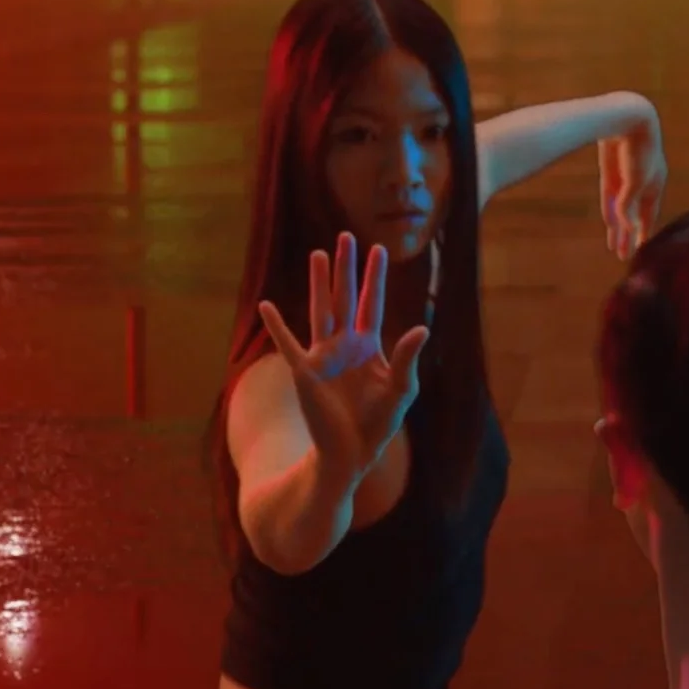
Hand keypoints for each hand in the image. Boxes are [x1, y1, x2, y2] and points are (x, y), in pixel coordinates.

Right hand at [257, 233, 429, 484]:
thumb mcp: (401, 389)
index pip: (371, 304)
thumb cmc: (378, 423)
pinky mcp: (305, 371)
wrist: (351, 451)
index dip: (375, 278)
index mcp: (369, 346)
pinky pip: (288, 343)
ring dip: (319, 283)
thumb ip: (407, 358)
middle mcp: (345, 344)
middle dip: (346, 268)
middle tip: (346, 237)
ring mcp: (323, 355)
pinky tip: (266, 305)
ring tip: (318, 253)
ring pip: (320, 310)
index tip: (379, 250)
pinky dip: (277, 325)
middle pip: (344, 297)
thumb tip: (422, 328)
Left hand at [597, 103, 666, 260]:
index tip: (641, 250)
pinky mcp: (611, 173)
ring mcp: (625, 180)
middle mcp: (642, 185)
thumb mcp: (636, 181)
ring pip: (621, 209)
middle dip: (629, 236)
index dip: (644, 232)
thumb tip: (626, 225)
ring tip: (614, 247)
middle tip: (624, 257)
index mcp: (655, 186)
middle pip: (634, 216)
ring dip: (618, 228)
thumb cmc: (639, 150)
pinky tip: (608, 225)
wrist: (628, 118)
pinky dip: (609, 211)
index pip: (650, 216)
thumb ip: (629, 205)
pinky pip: (610, 198)